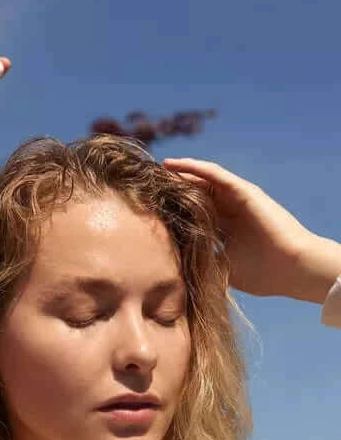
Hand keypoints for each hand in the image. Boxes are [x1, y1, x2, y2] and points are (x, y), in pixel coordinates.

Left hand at [162, 157, 324, 299]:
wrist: (292, 270)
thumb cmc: (262, 274)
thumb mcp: (221, 268)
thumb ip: (201, 262)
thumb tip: (173, 270)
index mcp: (223, 230)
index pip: (192, 215)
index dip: (171, 210)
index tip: (147, 208)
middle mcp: (228, 211)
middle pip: (194, 194)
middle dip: (171, 189)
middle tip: (146, 183)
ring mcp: (236, 199)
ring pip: (202, 180)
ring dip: (179, 173)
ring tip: (156, 168)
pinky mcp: (243, 191)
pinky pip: (215, 174)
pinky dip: (194, 167)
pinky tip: (174, 164)